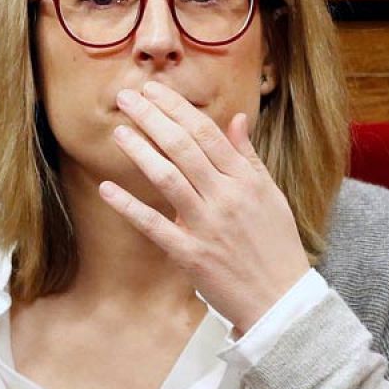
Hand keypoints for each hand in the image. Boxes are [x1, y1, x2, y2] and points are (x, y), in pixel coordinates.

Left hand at [99, 80, 310, 330]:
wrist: (281, 298)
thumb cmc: (277, 245)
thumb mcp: (271, 195)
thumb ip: (249, 157)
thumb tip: (237, 119)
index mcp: (246, 180)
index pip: (207, 132)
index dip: (177, 108)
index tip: (154, 90)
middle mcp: (226, 197)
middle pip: (183, 147)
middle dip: (152, 118)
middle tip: (126, 97)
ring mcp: (207, 226)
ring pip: (168, 178)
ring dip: (140, 151)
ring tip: (118, 131)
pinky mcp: (191, 254)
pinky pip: (154, 225)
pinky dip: (129, 206)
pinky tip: (107, 188)